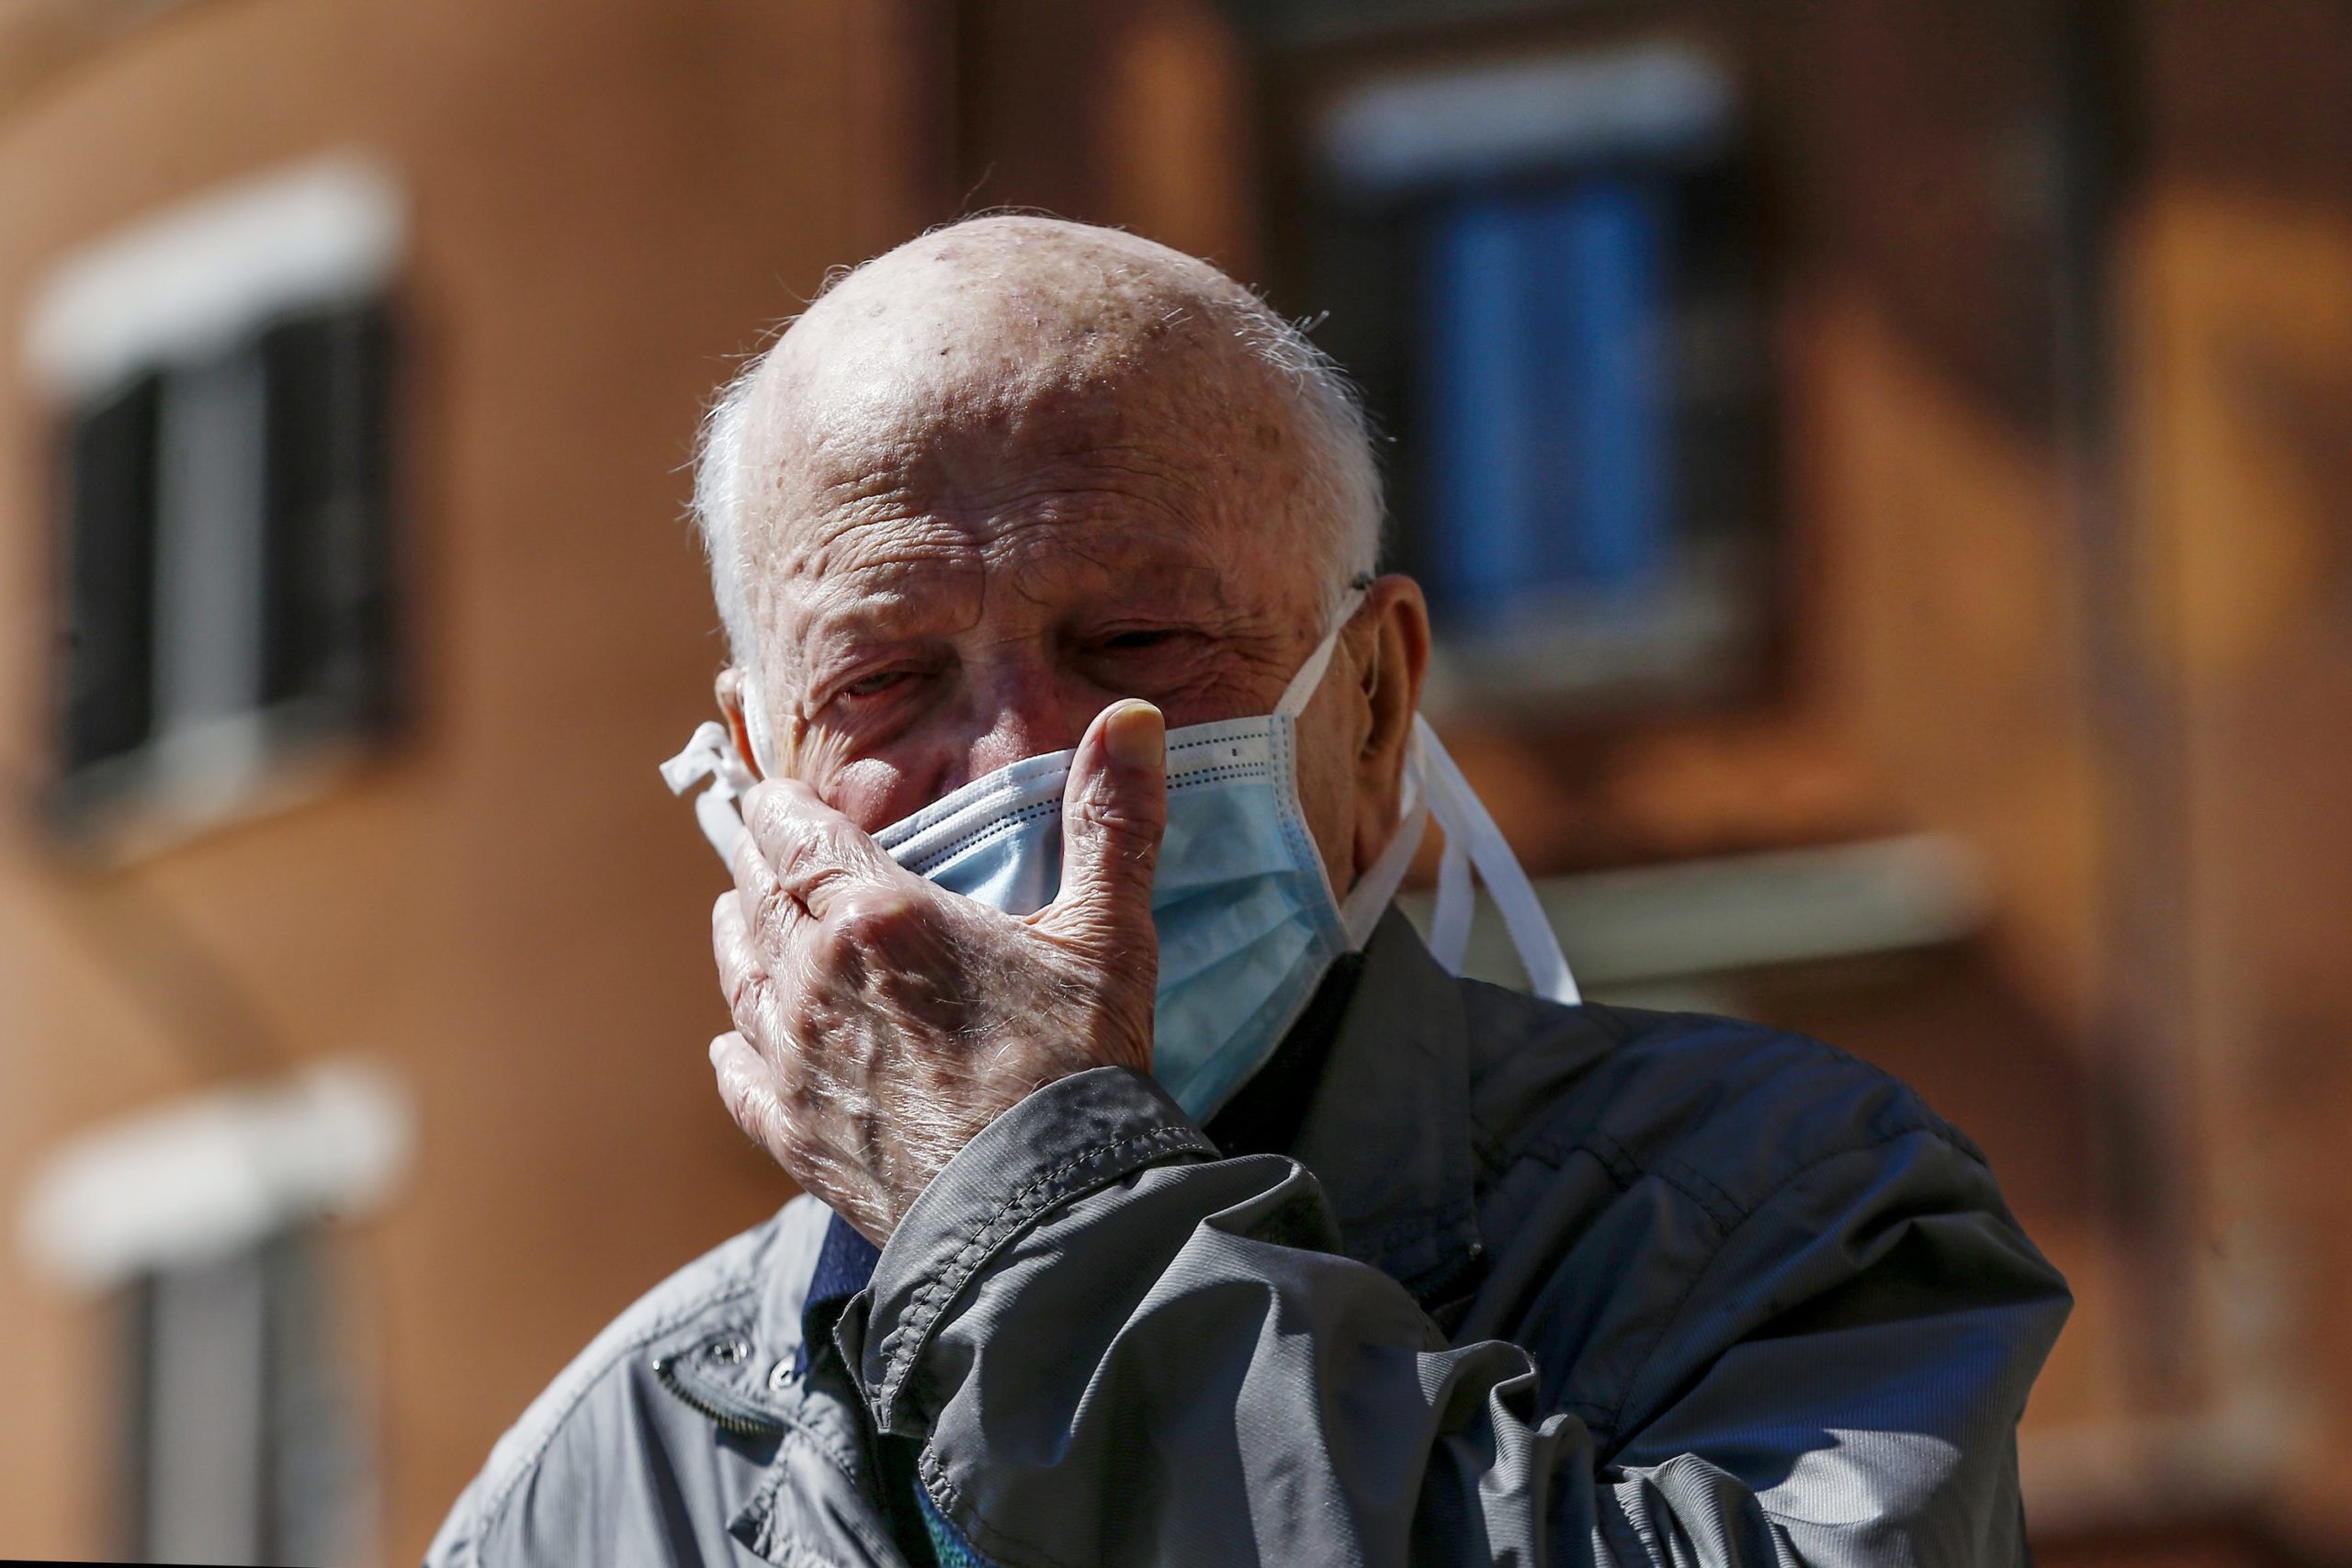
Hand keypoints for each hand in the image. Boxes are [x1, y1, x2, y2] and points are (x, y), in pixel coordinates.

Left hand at [708, 700, 1167, 1243]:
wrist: (1043, 1215)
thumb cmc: (1078, 1069)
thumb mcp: (1107, 932)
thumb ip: (1112, 818)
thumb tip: (1135, 715)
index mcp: (880, 917)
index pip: (797, 835)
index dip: (780, 806)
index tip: (773, 789)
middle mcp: (817, 981)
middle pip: (758, 899)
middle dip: (757, 862)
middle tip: (758, 842)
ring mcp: (797, 1064)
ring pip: (739, 979)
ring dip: (737, 938)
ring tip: (739, 915)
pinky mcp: (796, 1138)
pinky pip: (739, 1079)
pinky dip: (734, 1049)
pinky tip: (732, 1044)